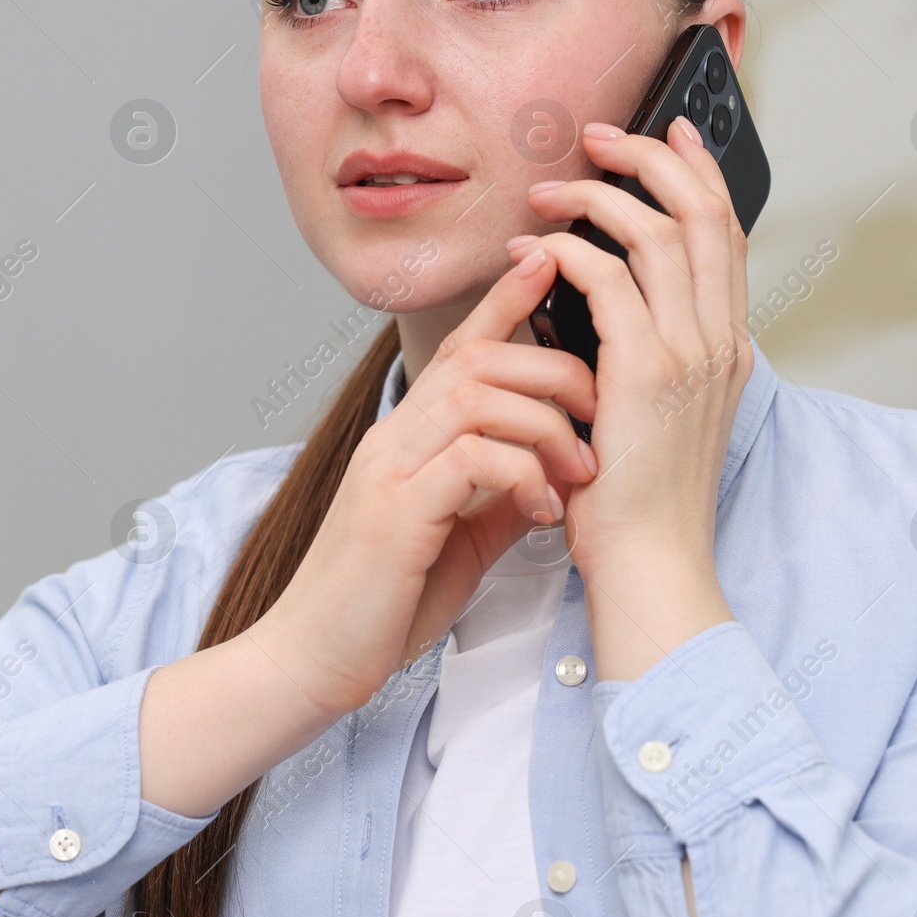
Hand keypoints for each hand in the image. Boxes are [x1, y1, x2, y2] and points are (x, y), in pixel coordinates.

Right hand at [256, 252, 598, 719]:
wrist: (316, 659)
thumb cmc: (385, 601)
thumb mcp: (461, 534)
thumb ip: (500, 490)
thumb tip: (554, 467)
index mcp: (410, 436)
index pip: (459, 346)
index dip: (505, 299)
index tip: (549, 257)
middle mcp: (395, 436)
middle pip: (478, 356)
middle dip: (554, 369)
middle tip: (600, 412)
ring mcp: (390, 467)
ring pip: (478, 394)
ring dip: (546, 424)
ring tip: (580, 471)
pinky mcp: (396, 508)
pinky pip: (472, 457)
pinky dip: (523, 474)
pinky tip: (543, 514)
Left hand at [517, 114, 749, 679]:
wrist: (649, 565)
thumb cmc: (635, 498)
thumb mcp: (653, 412)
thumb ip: (644, 350)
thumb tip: (601, 294)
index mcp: (725, 346)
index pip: (724, 234)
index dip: (700, 172)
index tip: (670, 131)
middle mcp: (719, 340)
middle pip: (702, 212)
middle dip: (652, 157)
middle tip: (599, 136)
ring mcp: (689, 353)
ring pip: (655, 232)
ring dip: (596, 197)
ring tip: (547, 191)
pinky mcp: (645, 372)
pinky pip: (604, 277)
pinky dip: (564, 250)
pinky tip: (530, 249)